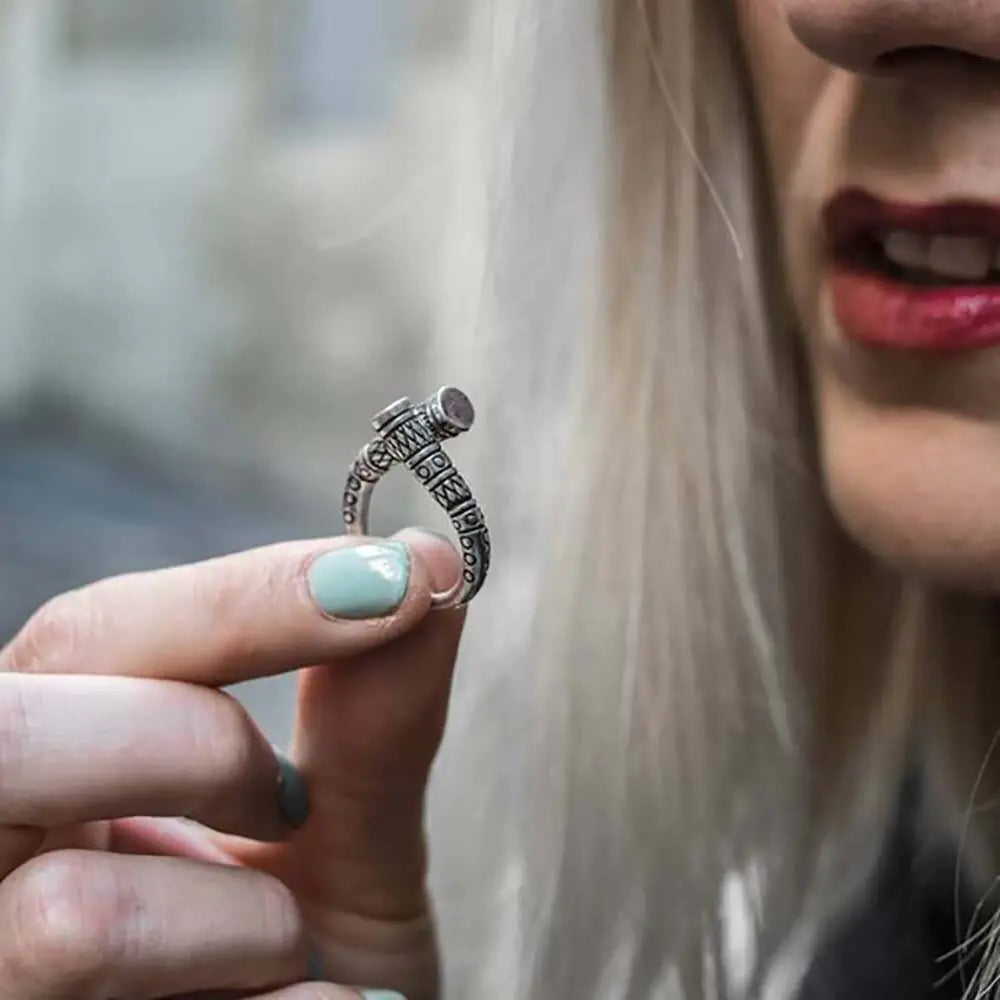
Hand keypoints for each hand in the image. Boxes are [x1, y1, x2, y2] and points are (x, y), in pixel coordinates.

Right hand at [0, 529, 464, 998]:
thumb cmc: (310, 964)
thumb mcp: (345, 835)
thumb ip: (373, 712)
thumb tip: (428, 556)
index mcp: (57, 766)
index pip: (90, 636)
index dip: (241, 597)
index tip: (393, 581)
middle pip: (12, 737)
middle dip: (193, 746)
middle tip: (287, 800)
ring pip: (68, 916)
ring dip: (244, 924)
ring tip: (286, 950)